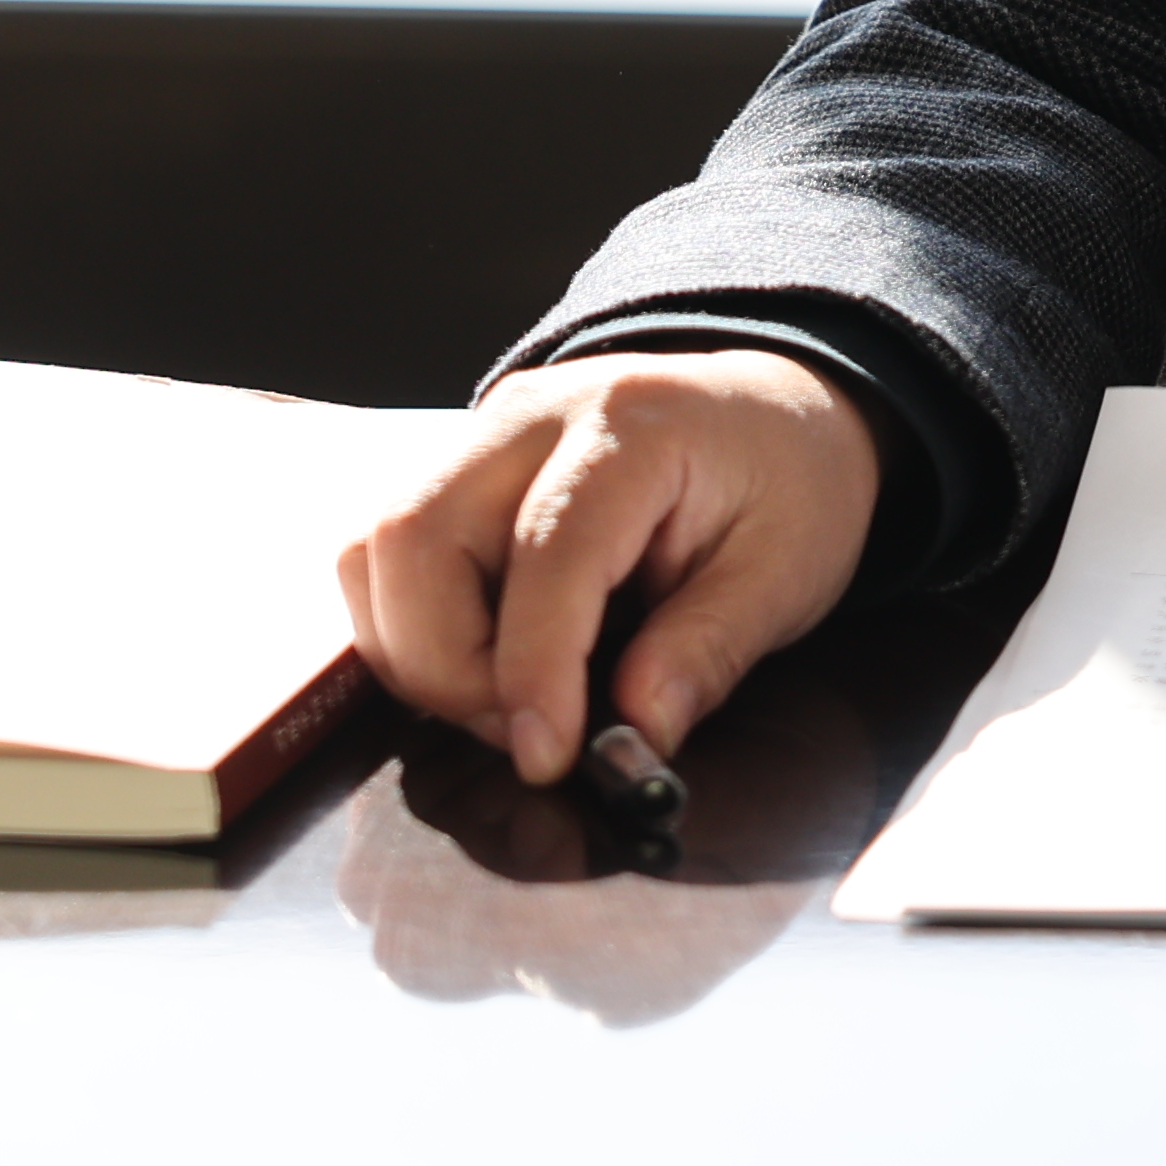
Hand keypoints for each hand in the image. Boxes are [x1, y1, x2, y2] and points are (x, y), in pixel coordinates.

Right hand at [338, 351, 890, 788]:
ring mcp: (481, 433)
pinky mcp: (455, 467)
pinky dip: (406, 625)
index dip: (532, 667)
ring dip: (413, 650)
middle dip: (445, 665)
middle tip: (524, 731)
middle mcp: (535, 413)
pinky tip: (483, 659)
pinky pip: (380, 552)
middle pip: (418, 537)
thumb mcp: (788, 572)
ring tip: (506, 699)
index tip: (545, 756)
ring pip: (375, 548)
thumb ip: (710, 651)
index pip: (547, 548)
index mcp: (634, 423)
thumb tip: (634, 733)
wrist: (779, 409)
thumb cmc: (790, 482)